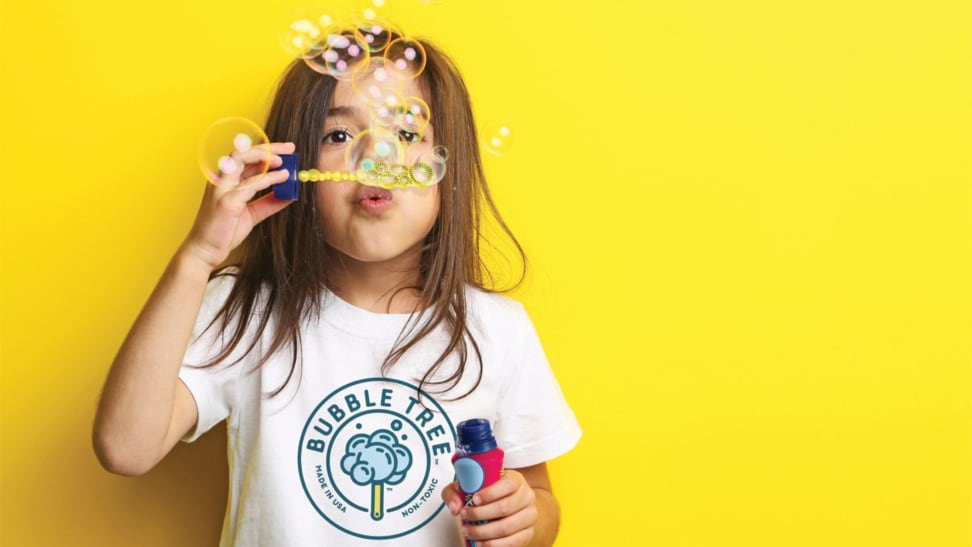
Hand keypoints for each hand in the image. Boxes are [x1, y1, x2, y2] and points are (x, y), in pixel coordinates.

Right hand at [182, 142, 295, 270]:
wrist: (205, 251)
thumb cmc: (224, 232)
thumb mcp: (252, 214)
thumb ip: (268, 203)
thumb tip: (289, 194)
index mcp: (226, 181)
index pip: (245, 157)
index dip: (266, 150)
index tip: (286, 150)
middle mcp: (221, 180)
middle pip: (243, 152)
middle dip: (268, 147)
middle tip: (290, 148)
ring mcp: (221, 189)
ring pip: (242, 160)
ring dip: (266, 157)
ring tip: (285, 162)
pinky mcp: (227, 202)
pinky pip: (250, 184)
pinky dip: (269, 178)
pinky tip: (282, 178)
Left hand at [442, 469, 537, 546]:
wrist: (509, 505)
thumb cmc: (488, 494)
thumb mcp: (470, 486)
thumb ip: (455, 492)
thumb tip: (455, 508)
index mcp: (516, 480)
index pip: (508, 484)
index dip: (490, 493)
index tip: (474, 499)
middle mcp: (527, 496)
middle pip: (505, 507)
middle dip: (480, 515)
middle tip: (464, 517)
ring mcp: (529, 516)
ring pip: (507, 527)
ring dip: (483, 532)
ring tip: (468, 532)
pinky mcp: (528, 533)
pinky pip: (513, 542)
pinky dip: (493, 545)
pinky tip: (480, 543)